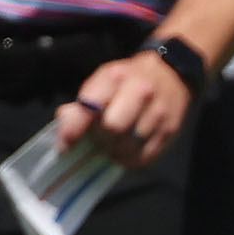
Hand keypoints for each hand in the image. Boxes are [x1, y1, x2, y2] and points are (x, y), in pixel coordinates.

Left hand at [52, 48, 193, 168]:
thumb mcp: (103, 81)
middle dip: (100, 138)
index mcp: (115, 77)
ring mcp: (158, 112)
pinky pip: (144, 157)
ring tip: (112, 144)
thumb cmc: (128, 80)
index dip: (74, 129)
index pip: (90, 107)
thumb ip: (82, 103)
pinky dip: (129, 159)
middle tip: (97, 139)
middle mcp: (140, 92)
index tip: (66, 144)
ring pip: (128, 146)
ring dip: (114, 151)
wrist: (170, 74)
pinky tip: (125, 151)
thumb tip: (64, 123)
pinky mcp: (170, 130)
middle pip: (112, 128)